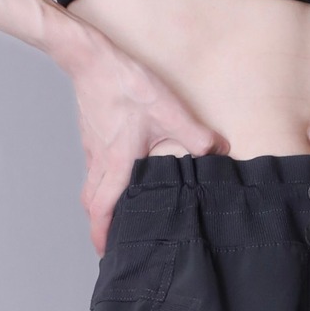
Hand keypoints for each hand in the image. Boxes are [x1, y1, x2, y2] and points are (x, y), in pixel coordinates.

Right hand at [65, 29, 227, 253]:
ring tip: (114, 215)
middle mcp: (101, 162)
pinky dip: (100, 183)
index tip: (106, 252)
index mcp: (118, 163)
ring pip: (90, 188)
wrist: (91, 58)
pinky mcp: (91, 136)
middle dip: (99, 226)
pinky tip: (117, 177)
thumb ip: (195, 134)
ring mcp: (93, 149)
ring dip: (99, 206)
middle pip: (92, 205)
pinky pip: (93, 169)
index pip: (103, 210)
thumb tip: (218, 150)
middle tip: (110, 241)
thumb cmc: (126, 84)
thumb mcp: (168, 109)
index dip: (102, 235)